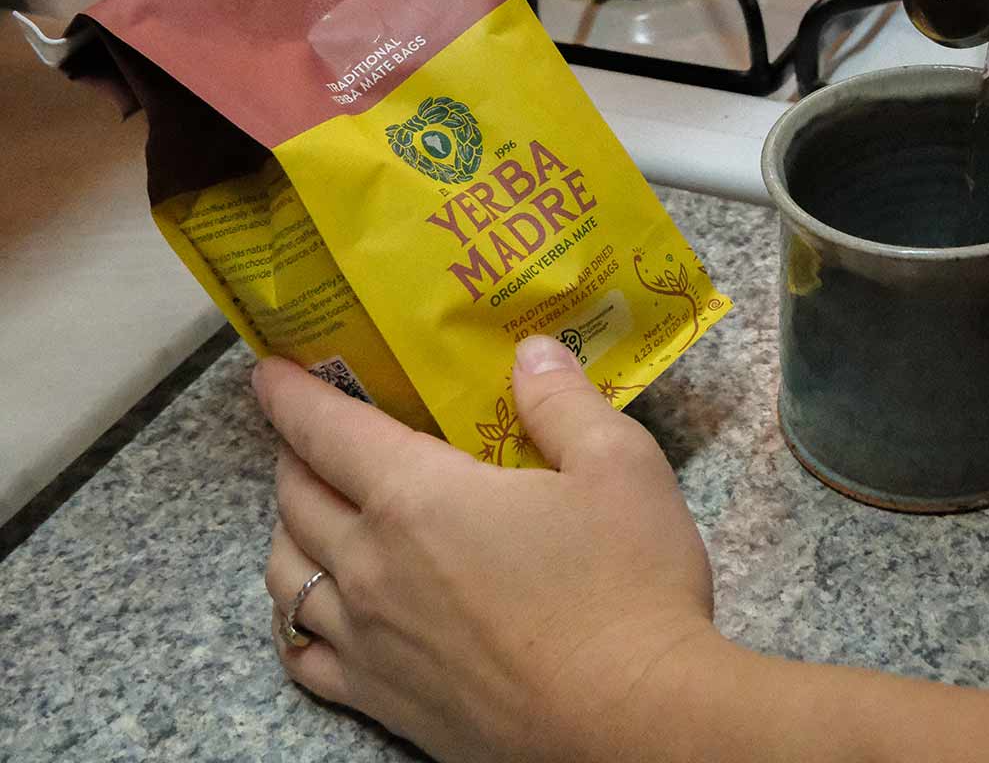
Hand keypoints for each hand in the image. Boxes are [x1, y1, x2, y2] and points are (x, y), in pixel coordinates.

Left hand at [258, 336, 715, 762]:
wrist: (633, 721)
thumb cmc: (628, 588)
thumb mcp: (620, 466)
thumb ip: (564, 402)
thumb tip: (533, 352)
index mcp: (419, 496)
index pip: (327, 429)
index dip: (292, 394)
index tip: (271, 372)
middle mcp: (372, 565)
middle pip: (296, 497)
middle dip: (294, 454)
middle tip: (312, 435)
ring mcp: (370, 640)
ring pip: (286, 574)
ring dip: (289, 531)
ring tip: (313, 514)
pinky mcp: (383, 701)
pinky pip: (304, 655)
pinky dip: (295, 621)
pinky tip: (315, 613)